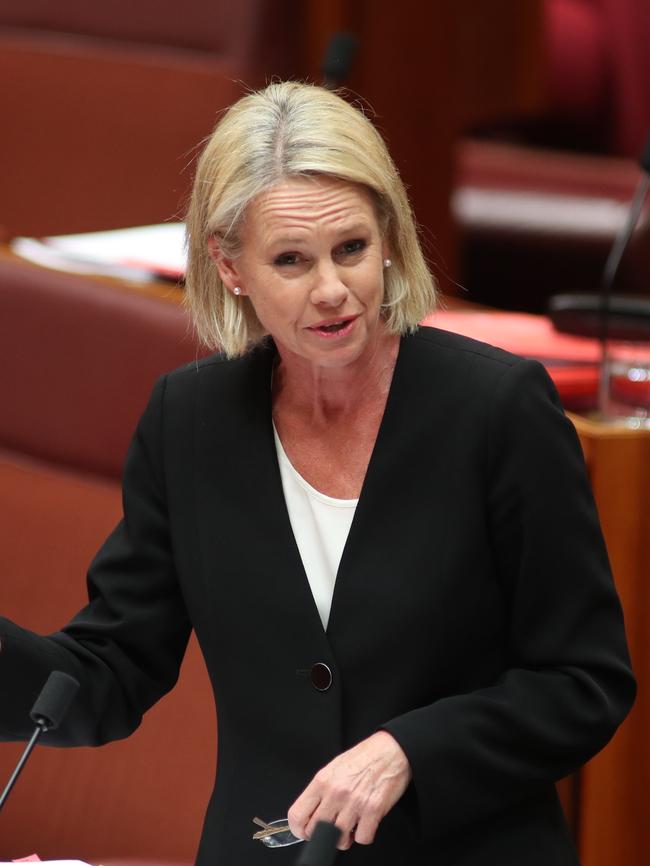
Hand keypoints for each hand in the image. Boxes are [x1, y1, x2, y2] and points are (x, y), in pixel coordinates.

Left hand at [287, 730, 411, 849]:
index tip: (305, 831)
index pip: (297, 815)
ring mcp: (354, 803)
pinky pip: (362, 838)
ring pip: (339, 840)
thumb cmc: (363, 758)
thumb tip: (311, 813)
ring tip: (350, 826)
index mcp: (322, 781)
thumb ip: (321, 790)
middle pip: (315, 832)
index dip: (298, 829)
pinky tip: (365, 823)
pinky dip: (363, 835)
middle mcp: (336, 792)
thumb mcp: (334, 767)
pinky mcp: (373, 810)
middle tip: (330, 829)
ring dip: (344, 838)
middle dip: (322, 835)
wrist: (391, 750)